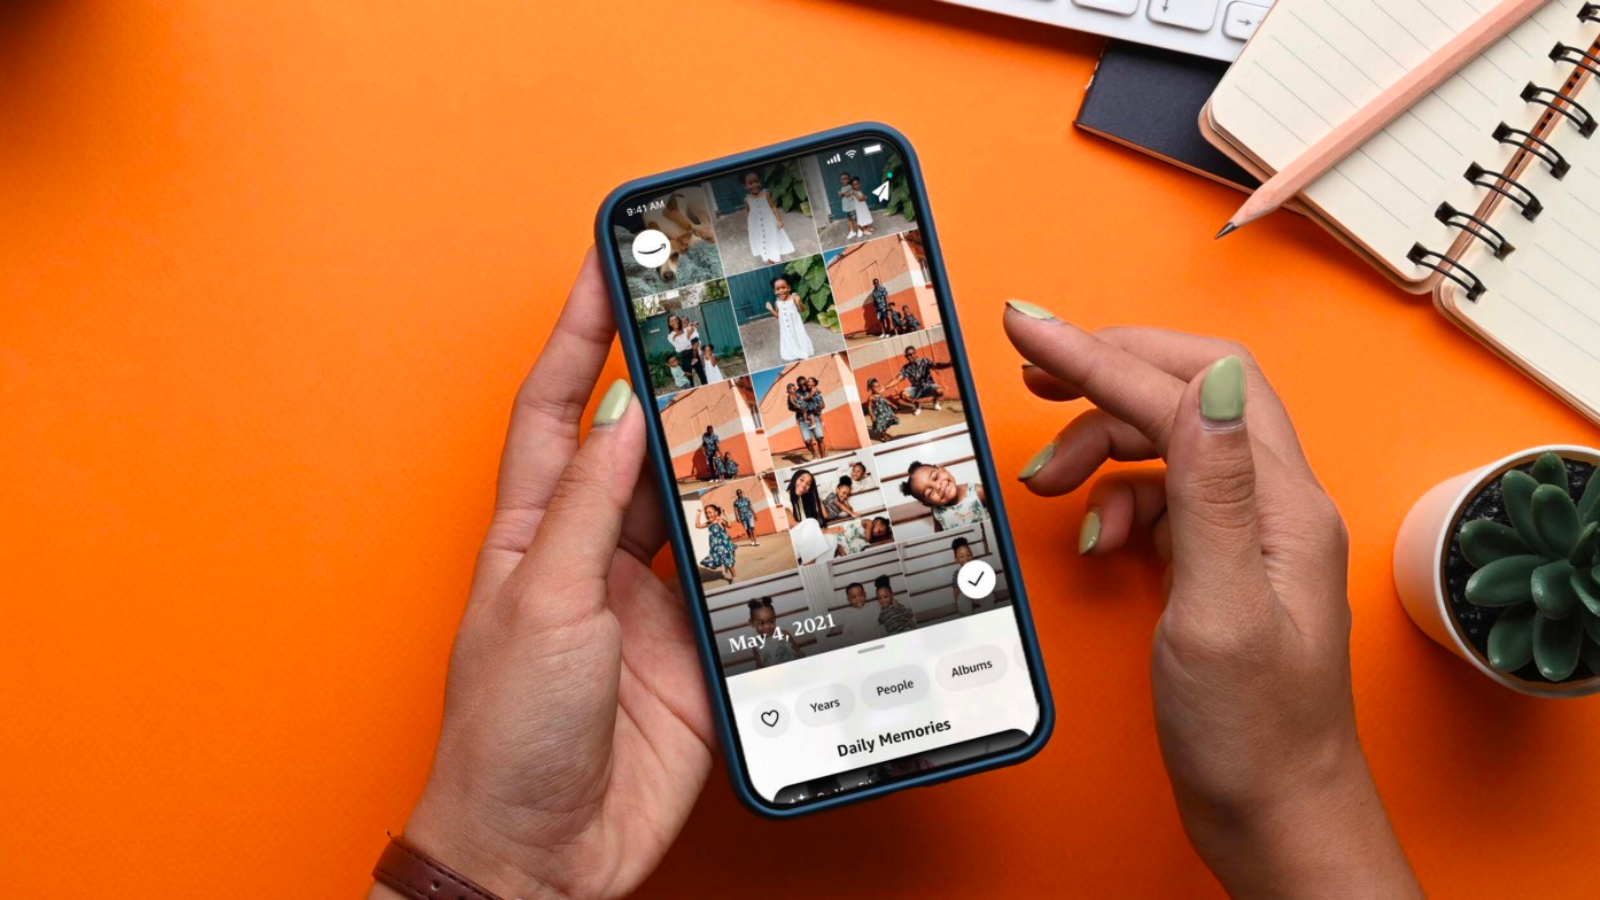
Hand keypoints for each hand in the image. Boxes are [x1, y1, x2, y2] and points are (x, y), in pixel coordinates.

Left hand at [372, 250, 713, 899]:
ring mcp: (647, 605)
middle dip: (674, 388)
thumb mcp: (542, 604)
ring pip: (699, 510)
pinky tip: (795, 516)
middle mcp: (591, 559)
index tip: (607, 266)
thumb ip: (590, 511)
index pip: (556, 410)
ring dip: (730, 465)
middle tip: (720, 330)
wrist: (543, 854)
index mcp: (531, 535)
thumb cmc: (504, 737)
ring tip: (770, 410)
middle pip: (637, 449)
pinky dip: (769, 548)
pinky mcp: (697, 654)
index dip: (578, 335)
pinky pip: (741, 582)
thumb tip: (622, 417)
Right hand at [1003, 303, 1419, 899]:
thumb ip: (1211, 490)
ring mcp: (1250, 533)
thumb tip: (1207, 380)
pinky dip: (1115, 502)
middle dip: (1105, 373)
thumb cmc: (1254, 733)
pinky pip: (1162, 497)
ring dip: (1102, 445)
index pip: (1186, 390)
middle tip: (1033, 374)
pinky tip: (1096, 537)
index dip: (1100, 353)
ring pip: (1169, 442)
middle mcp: (1274, 505)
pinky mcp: (1222, 563)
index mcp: (1282, 504)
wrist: (1274, 814)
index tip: (1030, 331)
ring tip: (1050, 481)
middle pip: (1188, 392)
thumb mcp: (1222, 608)